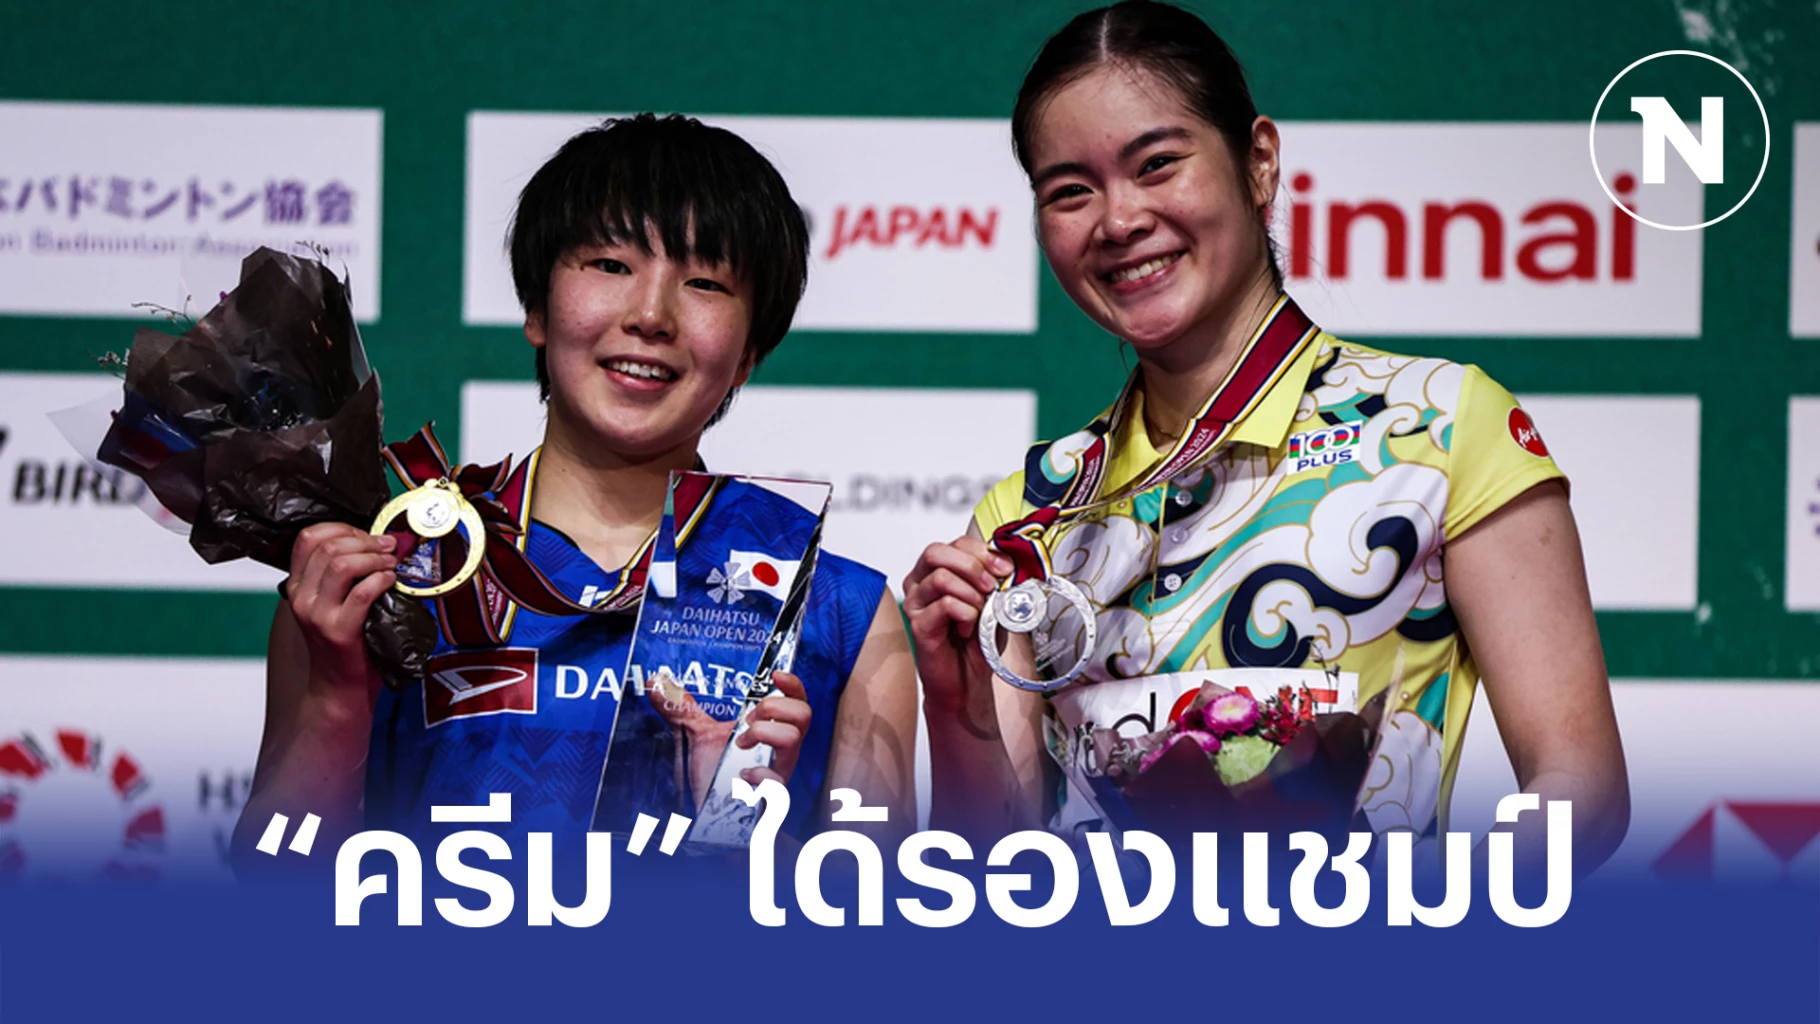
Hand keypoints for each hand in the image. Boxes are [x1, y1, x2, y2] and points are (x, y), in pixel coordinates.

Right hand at [284, 522, 396, 700]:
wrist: (338, 686)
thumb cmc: (343, 641)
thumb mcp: (331, 602)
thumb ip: (341, 574)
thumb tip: (376, 541)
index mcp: (297, 585)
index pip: (308, 538)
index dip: (341, 528)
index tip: (365, 535)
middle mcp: (301, 597)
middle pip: (329, 547)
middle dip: (365, 540)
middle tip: (387, 547)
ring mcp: (317, 614)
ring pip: (342, 565)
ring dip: (374, 558)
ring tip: (390, 563)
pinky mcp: (339, 630)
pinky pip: (362, 592)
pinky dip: (381, 579)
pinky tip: (390, 581)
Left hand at [649, 671, 811, 807]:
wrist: (712, 821)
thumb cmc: (713, 776)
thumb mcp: (696, 735)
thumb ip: (681, 708)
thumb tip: (656, 681)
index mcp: (770, 730)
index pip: (796, 700)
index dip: (792, 684)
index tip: (775, 674)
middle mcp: (781, 750)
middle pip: (803, 714)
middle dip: (774, 707)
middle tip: (748, 720)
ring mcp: (779, 773)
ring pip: (794, 740)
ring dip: (766, 732)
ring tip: (741, 744)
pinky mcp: (771, 799)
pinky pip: (778, 783)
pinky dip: (759, 774)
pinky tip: (741, 776)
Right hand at [901, 534, 1011, 712]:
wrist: (969, 679)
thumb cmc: (977, 640)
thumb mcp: (994, 602)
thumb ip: (997, 579)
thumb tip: (1010, 562)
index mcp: (936, 570)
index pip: (956, 543)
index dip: (984, 552)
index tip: (1006, 569)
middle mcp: (919, 583)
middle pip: (937, 552)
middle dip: (972, 566)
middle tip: (992, 586)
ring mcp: (915, 603)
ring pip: (942, 577)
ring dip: (971, 594)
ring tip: (980, 613)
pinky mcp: (918, 624)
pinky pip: (945, 605)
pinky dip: (966, 615)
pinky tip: (967, 629)